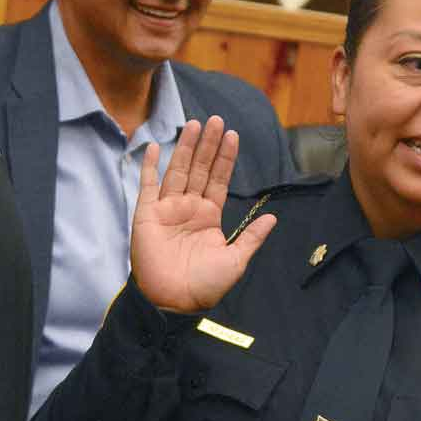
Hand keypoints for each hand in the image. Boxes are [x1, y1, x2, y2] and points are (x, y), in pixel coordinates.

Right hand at [131, 117, 275, 312]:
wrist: (175, 301)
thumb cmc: (205, 285)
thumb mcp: (236, 259)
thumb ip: (252, 236)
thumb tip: (273, 217)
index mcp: (209, 216)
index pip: (218, 179)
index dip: (225, 158)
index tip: (233, 135)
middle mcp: (189, 207)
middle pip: (200, 168)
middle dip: (208, 144)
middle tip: (216, 119)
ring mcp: (167, 209)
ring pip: (178, 170)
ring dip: (185, 147)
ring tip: (195, 124)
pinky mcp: (147, 214)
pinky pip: (148, 186)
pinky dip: (148, 166)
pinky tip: (151, 146)